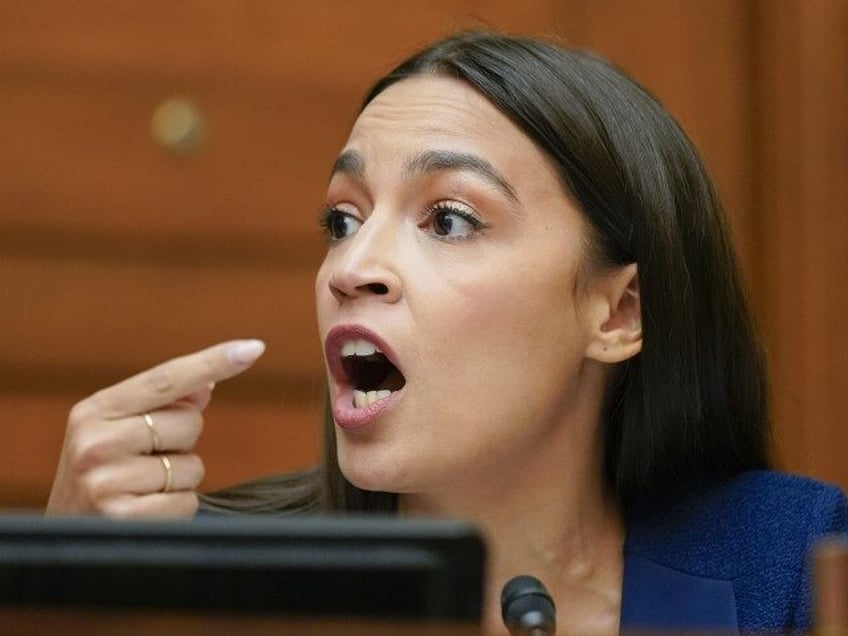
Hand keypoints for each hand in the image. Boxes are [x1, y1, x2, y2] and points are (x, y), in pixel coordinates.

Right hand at [46, 339, 265, 517]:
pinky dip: (177, 508)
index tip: (253, 348)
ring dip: (179, 480)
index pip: (166, 379)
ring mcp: (106, 480)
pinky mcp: (124, 518)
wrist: (60, 540)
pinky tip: (145, 513)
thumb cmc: (100, 477)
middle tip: (144, 463)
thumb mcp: (117, 432)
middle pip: (190, 423)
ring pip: (192, 465)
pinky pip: (187, 500)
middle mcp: (95, 441)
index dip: (212, 362)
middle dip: (181, 443)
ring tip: (141, 490)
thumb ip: (162, 404)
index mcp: (94, 410)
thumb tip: (208, 381)